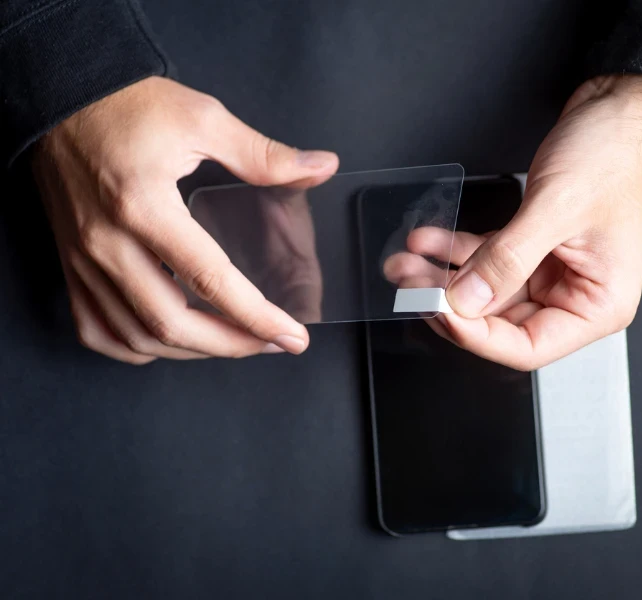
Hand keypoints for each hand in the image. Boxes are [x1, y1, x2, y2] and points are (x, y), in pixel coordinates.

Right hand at [33, 76, 338, 363]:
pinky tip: (170, 343)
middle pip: (171, 325)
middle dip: (231, 345)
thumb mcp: (204, 119)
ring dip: (191, 352)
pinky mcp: (71, 265)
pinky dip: (136, 348)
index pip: (210, 280)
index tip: (292, 336)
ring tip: (234, 343)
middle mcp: (108, 243)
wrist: (63, 96)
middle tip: (272, 344)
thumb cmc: (128, 106)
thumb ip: (264, 155)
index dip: (257, 316)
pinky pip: (97, 330)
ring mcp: (84, 260)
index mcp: (144, 207)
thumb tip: (319, 168)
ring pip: (136, 336)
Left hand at [393, 75, 641, 369]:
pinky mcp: (535, 244)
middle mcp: (577, 294)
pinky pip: (489, 257)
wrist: (627, 106)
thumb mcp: (557, 209)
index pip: (527, 346)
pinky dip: (458, 250)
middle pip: (500, 320)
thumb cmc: (620, 153)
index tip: (439, 310)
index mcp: (598, 305)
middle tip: (411, 284)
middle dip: (450, 302)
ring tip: (408, 261)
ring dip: (445, 275)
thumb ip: (507, 259)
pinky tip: (430, 241)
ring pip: (487, 289)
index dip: (477, 335)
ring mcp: (554, 269)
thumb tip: (465, 300)